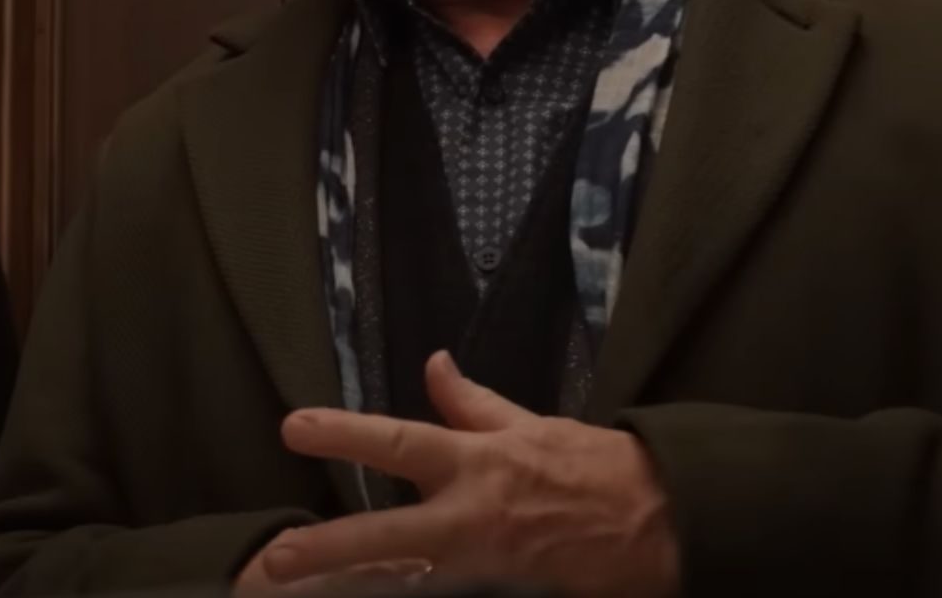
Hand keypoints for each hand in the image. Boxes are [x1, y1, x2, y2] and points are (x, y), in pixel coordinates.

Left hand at [241, 352, 679, 597]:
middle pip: (387, 538)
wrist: (667, 526)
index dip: (344, 434)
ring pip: (410, 585)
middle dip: (327, 550)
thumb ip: (473, 404)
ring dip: (361, 590)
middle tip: (274, 561)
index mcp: (479, 464)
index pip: (399, 442)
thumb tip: (434, 366)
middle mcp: (475, 519)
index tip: (292, 428)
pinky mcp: (509, 597)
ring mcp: (490, 569)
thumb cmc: (599, 470)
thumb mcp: (533, 426)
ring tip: (307, 596)